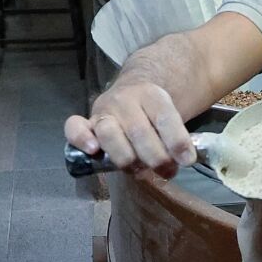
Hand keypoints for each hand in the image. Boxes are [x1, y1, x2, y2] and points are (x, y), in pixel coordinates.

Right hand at [64, 82, 194, 178]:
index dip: (177, 141)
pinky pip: (75, 127)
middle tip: (167, 171)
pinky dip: (81, 139)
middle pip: (139, 132)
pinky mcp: (87, 122)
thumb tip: (186, 159)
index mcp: (151, 94)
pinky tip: (93, 151)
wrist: (135, 91)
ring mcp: (104, 110)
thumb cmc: (155, 113)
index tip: (187, 160)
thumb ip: (178, 136)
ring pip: (110, 134)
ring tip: (140, 170)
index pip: (164, 117)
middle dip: (155, 158)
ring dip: (127, 159)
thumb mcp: (172, 116)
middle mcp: (125, 99)